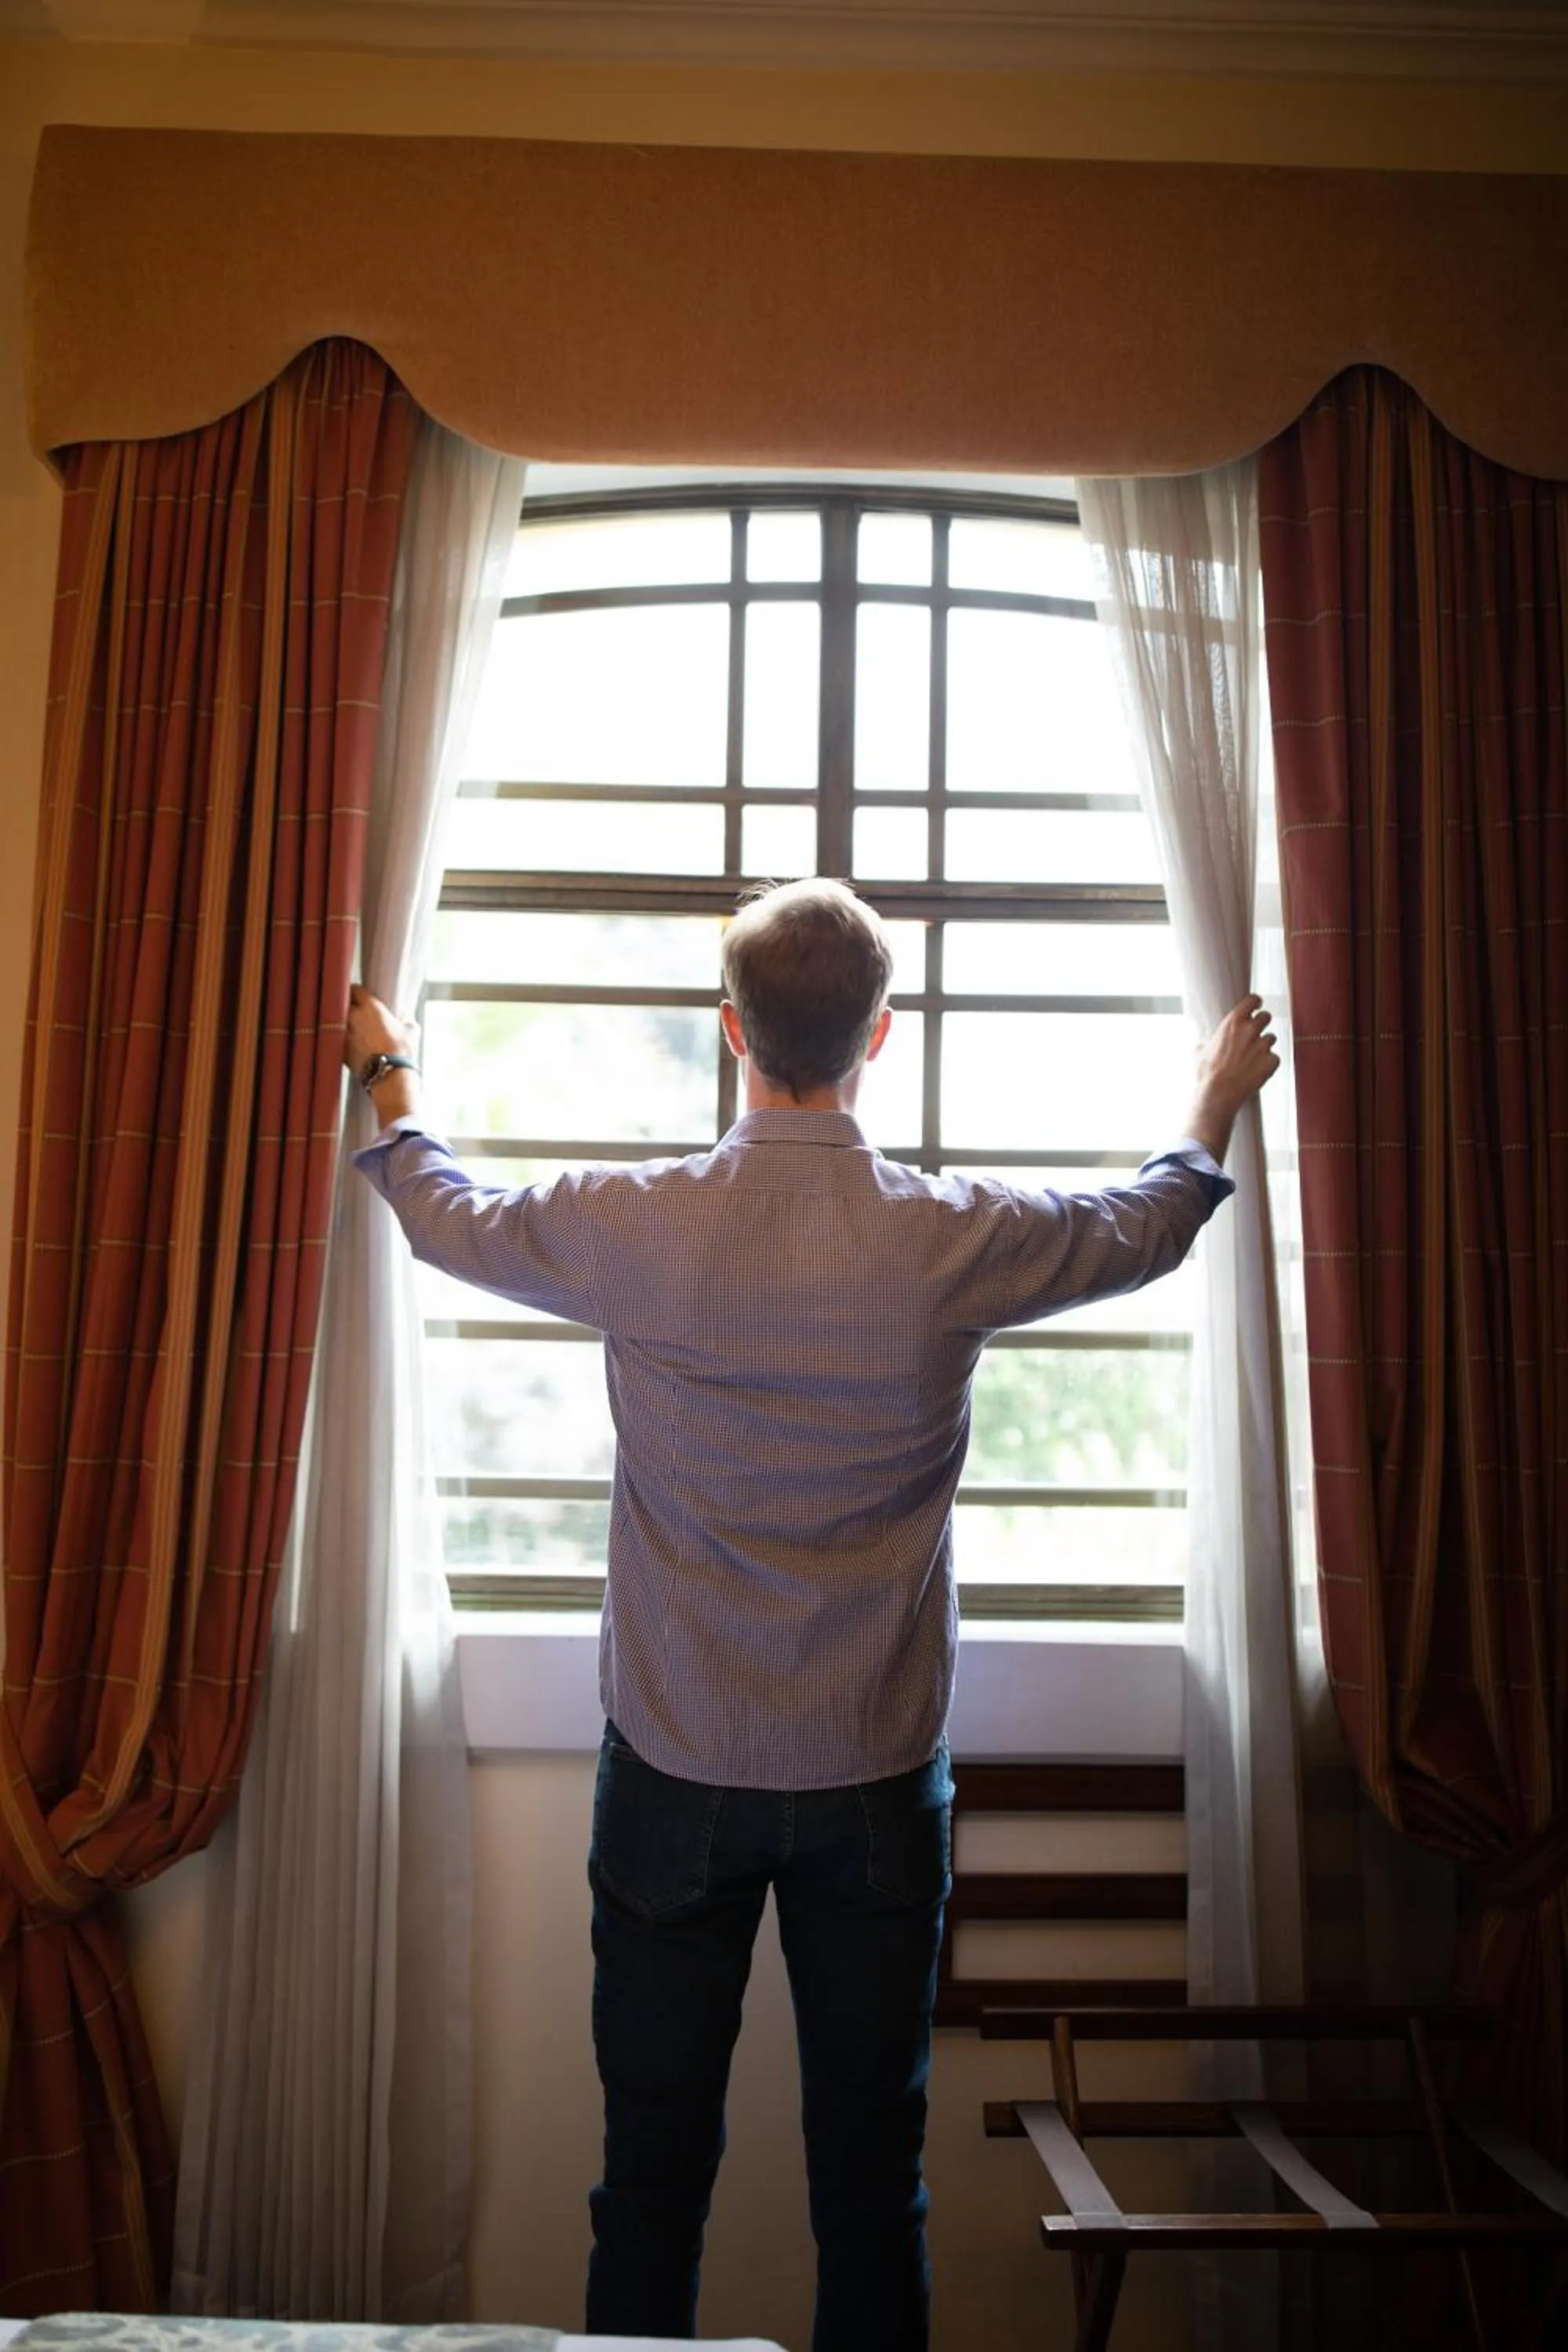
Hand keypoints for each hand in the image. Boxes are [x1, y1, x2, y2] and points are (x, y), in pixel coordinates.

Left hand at [344, 984, 419, 1077]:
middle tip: (352, 1010)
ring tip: (350, 1028)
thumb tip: (404, 1016)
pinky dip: (341, 1039)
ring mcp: (344, 1033)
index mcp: (370, 1007)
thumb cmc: (401, 1052)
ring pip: (336, 1021)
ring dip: (341, 1022)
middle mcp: (353, 1017)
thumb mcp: (411, 1031)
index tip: (357, 995)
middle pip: (341, 1003)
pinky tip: (349, 1044)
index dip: (355, 992)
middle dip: (345, 1005)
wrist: (389, 1075)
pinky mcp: (340, 1049)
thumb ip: (406, 1019)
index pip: (354, 989)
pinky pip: (336, 1038)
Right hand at [1185, 995, 1278, 1163]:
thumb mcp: (1199, 1051)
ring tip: (1252, 1058)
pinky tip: (1256, 1070)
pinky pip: (1274, 1058)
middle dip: (1262, 1024)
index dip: (1255, 1003)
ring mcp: (1263, 1046)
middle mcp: (1250, 1030)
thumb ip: (1206, 1040)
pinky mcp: (1271, 1061)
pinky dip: (1268, 1063)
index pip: (1253, 1000)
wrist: (1218, 1093)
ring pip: (1271, 1038)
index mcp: (1233, 1023)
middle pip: (1266, 1016)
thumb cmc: (1207, 1073)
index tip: (1255, 1006)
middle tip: (1254, 1034)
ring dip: (1264, 1045)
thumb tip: (1201, 1041)